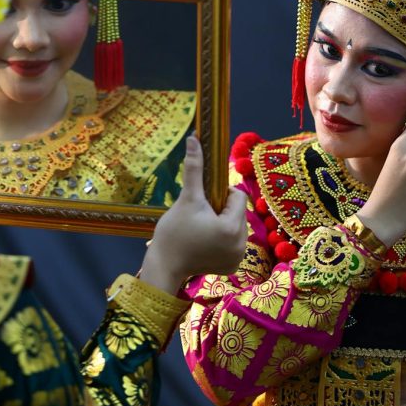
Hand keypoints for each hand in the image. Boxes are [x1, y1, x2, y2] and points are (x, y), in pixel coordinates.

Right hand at [140, 136, 247, 293]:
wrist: (163, 266)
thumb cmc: (174, 232)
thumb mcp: (187, 198)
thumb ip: (195, 168)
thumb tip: (194, 138)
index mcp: (233, 227)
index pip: (238, 196)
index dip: (222, 193)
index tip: (205, 200)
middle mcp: (241, 244)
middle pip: (238, 212)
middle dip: (222, 209)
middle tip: (200, 217)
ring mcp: (238, 258)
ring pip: (236, 226)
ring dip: (223, 223)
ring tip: (202, 229)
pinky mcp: (232, 267)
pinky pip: (233, 243)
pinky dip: (222, 240)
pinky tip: (205, 243)